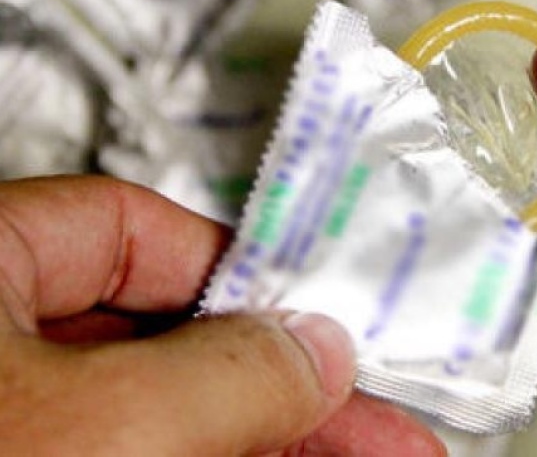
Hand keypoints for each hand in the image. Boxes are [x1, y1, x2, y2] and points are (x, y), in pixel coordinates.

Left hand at [0, 176, 444, 455]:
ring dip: (276, 438)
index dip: (239, 269)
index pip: (125, 225)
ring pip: (162, 415)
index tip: (318, 317)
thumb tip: (315, 351)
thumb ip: (229, 371)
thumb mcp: (108, 417)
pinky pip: (138, 455)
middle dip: (285, 382)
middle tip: (378, 422)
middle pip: (167, 338)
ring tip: (371, 456)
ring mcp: (14, 416)